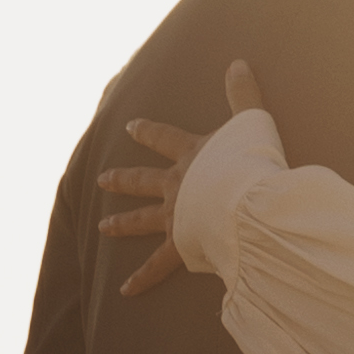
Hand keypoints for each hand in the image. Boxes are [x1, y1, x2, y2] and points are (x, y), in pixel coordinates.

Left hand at [98, 61, 266, 297]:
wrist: (244, 198)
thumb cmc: (251, 160)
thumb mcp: (250, 120)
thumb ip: (243, 94)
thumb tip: (238, 62)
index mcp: (190, 155)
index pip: (162, 138)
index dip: (147, 131)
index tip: (130, 126)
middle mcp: (175, 184)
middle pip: (141, 180)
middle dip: (122, 179)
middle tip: (102, 180)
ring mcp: (174, 215)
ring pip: (141, 220)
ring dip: (123, 223)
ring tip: (103, 228)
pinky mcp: (179, 245)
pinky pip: (157, 266)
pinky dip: (142, 278)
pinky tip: (125, 291)